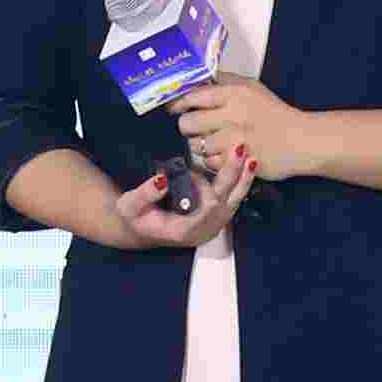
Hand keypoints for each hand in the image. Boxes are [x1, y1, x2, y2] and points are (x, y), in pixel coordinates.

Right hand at [93, 141, 250, 250]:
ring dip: (243, 178)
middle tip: (239, 150)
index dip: (203, 189)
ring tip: (250, 158)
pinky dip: (240, 181)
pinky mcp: (217, 216)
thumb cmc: (136, 218)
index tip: (193, 172)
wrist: (142, 229)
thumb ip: (145, 194)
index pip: (205, 212)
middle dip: (232, 175)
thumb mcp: (130, 207)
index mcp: (184, 231)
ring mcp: (213, 224)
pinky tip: (246, 165)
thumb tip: (162, 179)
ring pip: (234, 201)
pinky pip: (233, 198)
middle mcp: (203, 230)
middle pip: (225, 201)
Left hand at [171, 76, 322, 189]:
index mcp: (235, 94)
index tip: (175, 108)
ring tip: (212, 142)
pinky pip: (209, 162)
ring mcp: (235, 140)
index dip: (179, 104)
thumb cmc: (276, 114)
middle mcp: (233, 115)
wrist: (302, 140)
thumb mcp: (252, 88)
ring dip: (200, 145)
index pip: (193, 96)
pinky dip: (213, 160)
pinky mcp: (238, 162)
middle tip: (194, 127)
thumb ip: (224, 82)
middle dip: (187, 127)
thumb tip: (196, 79)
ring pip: (196, 145)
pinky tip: (223, 154)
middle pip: (188, 123)